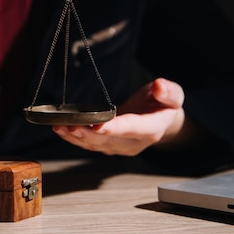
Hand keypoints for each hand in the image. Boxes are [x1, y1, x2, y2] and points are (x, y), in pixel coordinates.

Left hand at [52, 78, 185, 155]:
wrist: (161, 122)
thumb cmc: (164, 106)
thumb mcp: (175, 96)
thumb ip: (169, 92)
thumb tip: (159, 86)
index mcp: (151, 130)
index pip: (131, 128)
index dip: (114, 128)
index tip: (98, 125)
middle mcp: (133, 143)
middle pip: (107, 140)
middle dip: (86, 134)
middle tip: (68, 125)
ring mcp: (119, 147)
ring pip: (95, 145)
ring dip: (75, 136)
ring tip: (58, 127)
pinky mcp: (108, 146)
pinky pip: (89, 144)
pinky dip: (74, 137)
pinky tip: (60, 129)